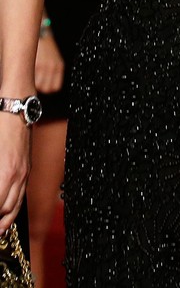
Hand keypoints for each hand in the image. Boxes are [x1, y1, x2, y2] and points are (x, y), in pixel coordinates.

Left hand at [0, 114, 29, 234]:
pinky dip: (13, 205)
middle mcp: (17, 175)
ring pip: (16, 204)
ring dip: (6, 219)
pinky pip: (21, 192)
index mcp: (5, 173)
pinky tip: (6, 209)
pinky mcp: (27, 165)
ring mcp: (24, 170)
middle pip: (6, 210)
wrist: (16, 106)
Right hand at [34, 34, 64, 93]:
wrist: (40, 32)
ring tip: (30, 77)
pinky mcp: (34, 64)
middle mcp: (52, 67)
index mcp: (59, 67)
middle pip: (46, 89)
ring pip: (37, 86)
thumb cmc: (46, 47)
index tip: (43, 87)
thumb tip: (43, 87)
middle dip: (40, 88)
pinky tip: (27, 72)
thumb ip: (52, 72)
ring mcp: (43, 66)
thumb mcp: (54, 59)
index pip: (55, 88)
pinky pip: (31, 78)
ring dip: (33, 84)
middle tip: (35, 82)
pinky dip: (28, 78)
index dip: (48, 89)